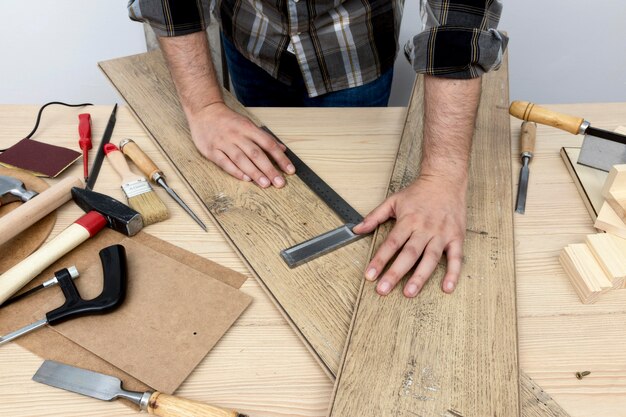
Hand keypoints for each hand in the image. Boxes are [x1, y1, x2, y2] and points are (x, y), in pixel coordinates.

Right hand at [188, 102, 294, 187]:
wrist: (204, 111)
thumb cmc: (228, 120)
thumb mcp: (248, 124)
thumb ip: (264, 138)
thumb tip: (282, 149)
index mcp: (248, 128)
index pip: (268, 144)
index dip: (280, 158)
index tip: (290, 170)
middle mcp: (237, 135)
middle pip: (256, 153)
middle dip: (269, 169)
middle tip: (279, 183)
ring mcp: (223, 143)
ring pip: (241, 159)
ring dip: (254, 172)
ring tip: (265, 184)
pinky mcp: (211, 150)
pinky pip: (224, 162)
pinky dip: (235, 171)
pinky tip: (245, 179)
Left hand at [353, 175, 466, 296]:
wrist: (445, 179)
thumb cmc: (419, 192)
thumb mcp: (393, 200)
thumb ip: (374, 216)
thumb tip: (356, 229)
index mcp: (408, 220)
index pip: (391, 243)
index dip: (379, 260)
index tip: (370, 275)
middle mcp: (424, 228)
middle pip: (408, 254)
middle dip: (395, 273)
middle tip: (384, 290)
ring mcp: (442, 234)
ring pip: (430, 258)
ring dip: (420, 277)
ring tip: (409, 292)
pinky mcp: (456, 237)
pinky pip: (456, 258)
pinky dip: (453, 273)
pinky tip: (447, 288)